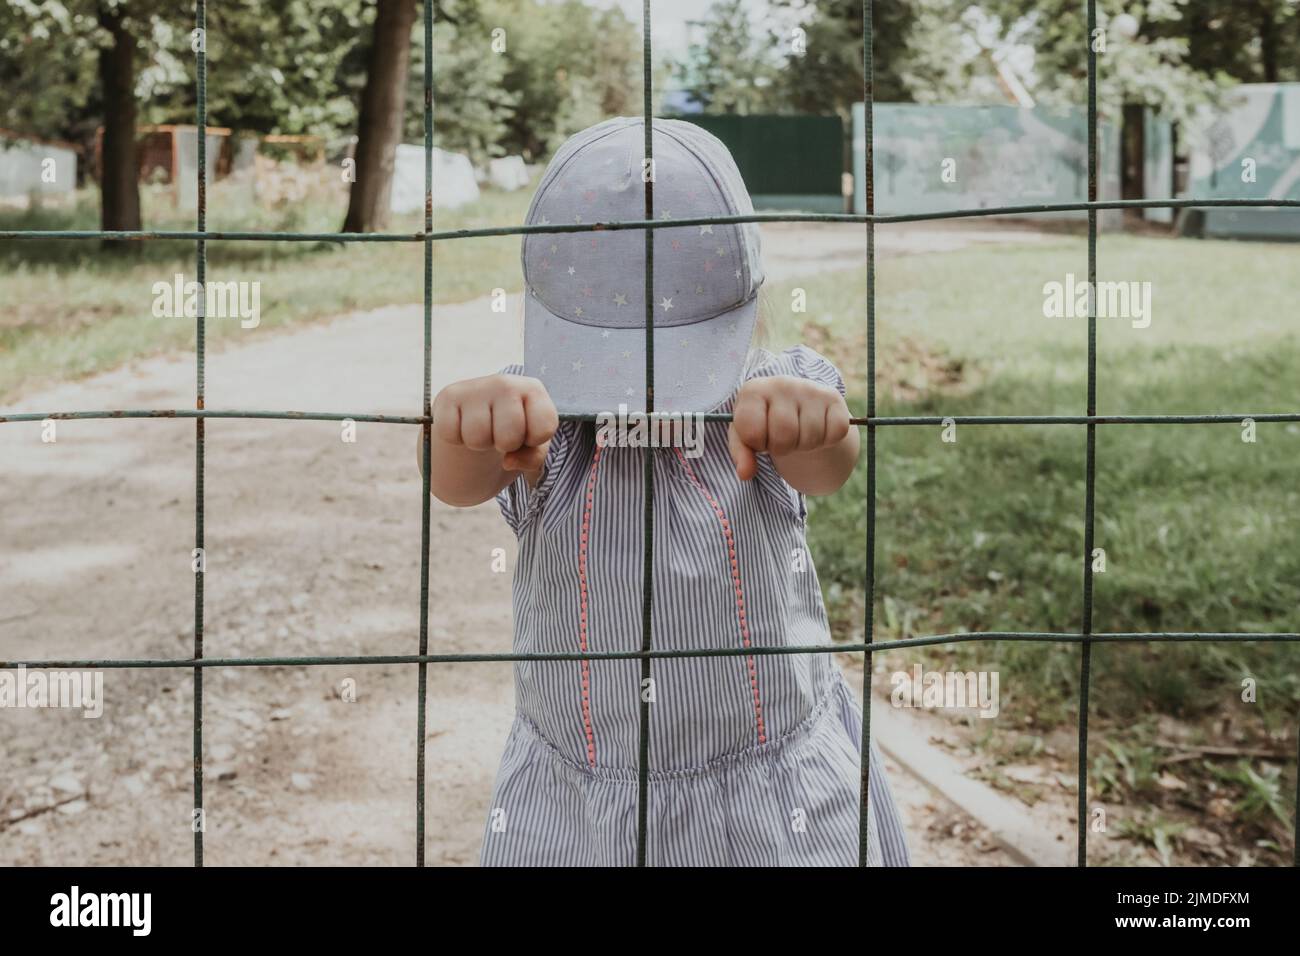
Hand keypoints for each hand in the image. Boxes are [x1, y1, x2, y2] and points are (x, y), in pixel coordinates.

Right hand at [433, 374, 558, 474]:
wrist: (474, 420)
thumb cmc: (512, 432)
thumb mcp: (532, 446)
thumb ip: (534, 458)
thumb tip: (508, 462)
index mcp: (533, 390)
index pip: (543, 429)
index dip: (534, 441)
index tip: (527, 434)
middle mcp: (506, 383)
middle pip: (508, 437)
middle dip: (504, 445)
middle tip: (500, 434)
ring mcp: (476, 387)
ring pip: (477, 438)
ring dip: (479, 444)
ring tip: (483, 430)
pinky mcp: (448, 395)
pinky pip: (451, 434)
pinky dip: (456, 438)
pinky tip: (463, 425)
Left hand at [727, 376, 852, 480]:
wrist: (796, 405)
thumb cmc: (765, 423)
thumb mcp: (745, 435)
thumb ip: (741, 453)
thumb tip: (745, 474)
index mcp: (753, 391)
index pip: (752, 432)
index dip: (757, 444)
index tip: (759, 437)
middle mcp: (782, 384)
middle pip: (784, 437)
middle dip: (782, 448)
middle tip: (781, 439)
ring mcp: (810, 389)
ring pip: (810, 438)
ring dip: (804, 446)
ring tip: (798, 433)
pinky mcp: (834, 398)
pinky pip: (835, 433)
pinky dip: (826, 441)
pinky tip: (817, 429)